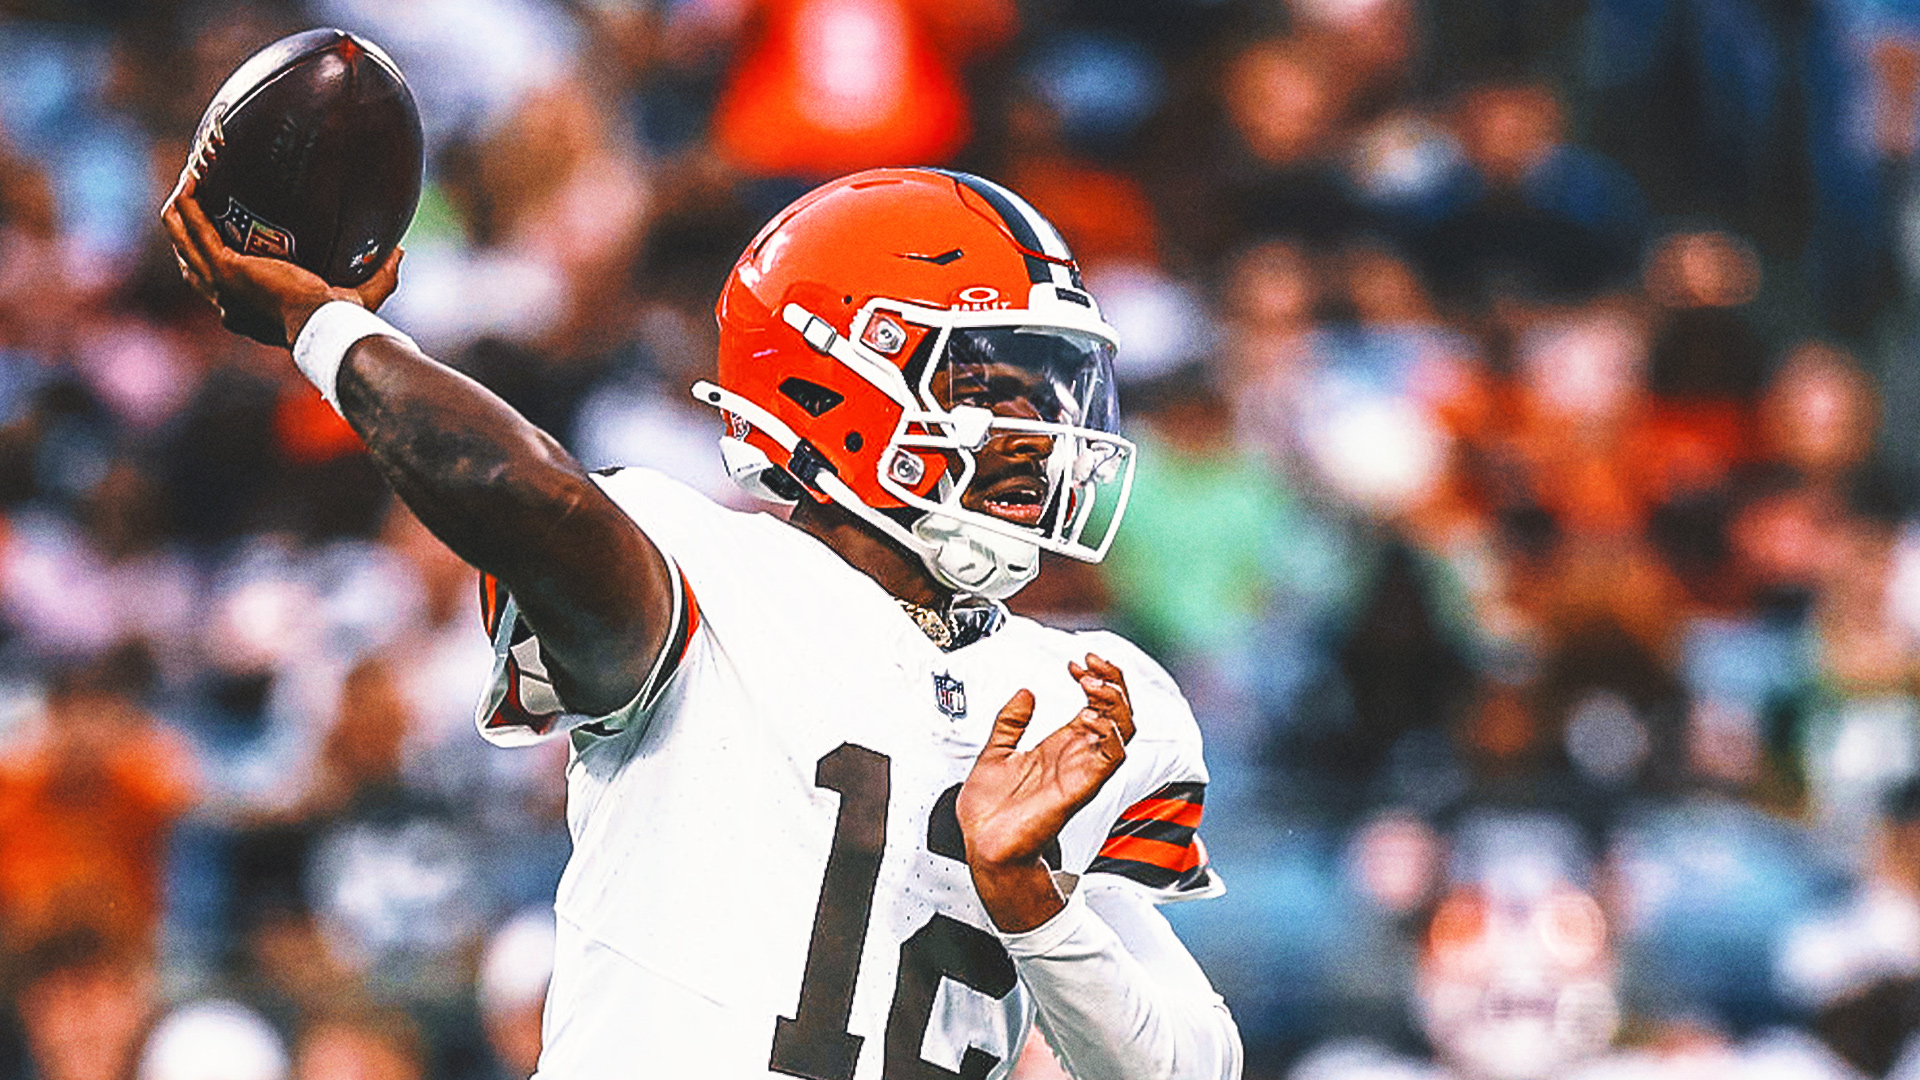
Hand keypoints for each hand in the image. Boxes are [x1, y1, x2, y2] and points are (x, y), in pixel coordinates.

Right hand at [158, 150, 402, 347]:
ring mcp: (221, 286)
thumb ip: (379, 275)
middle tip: (197, 196)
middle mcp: (227, 302)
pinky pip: (194, 230)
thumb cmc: (344, 321)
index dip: (212, 256)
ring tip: (189, 181)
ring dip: (180, 212)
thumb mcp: (361, 296)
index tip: (219, 229)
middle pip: (191, 261)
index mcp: (248, 312)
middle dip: (189, 228)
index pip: (218, 284)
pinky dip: (187, 207)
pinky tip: (190, 182)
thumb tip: (400, 251)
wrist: (327, 327)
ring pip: (185, 243)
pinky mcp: (225, 269)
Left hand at [957, 654, 1133, 931]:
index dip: (1096, 678)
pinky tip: (1091, 718)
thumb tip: (1024, 692)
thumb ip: (1011, 721)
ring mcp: (1080, 771)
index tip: (1076, 663)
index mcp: (1060, 746)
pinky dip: (1110, 734)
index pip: (1097, 705)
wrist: (982, 846)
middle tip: (1091, 665)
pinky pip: (1111, 759)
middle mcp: (1076, 757)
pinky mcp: (1078, 788)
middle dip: (1113, 682)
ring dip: (1114, 702)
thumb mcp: (994, 752)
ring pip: (1123, 731)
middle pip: (1118, 713)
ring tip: (1092, 684)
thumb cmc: (989, 813)